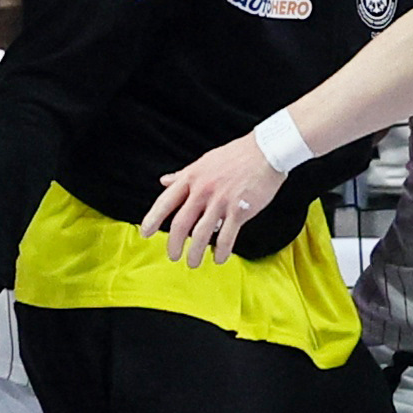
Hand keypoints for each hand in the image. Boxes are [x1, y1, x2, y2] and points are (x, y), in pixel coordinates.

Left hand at [140, 133, 285, 263]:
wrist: (267, 150)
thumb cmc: (236, 155)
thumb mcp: (204, 162)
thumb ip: (183, 175)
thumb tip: (164, 181)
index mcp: (192, 177)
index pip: (166, 201)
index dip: (153, 219)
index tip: (145, 233)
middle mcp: (203, 190)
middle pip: (181, 224)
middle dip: (174, 244)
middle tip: (173, 256)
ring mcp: (221, 201)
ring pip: (201, 235)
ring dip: (195, 253)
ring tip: (193, 262)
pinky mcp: (240, 210)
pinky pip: (226, 237)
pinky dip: (221, 252)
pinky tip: (219, 258)